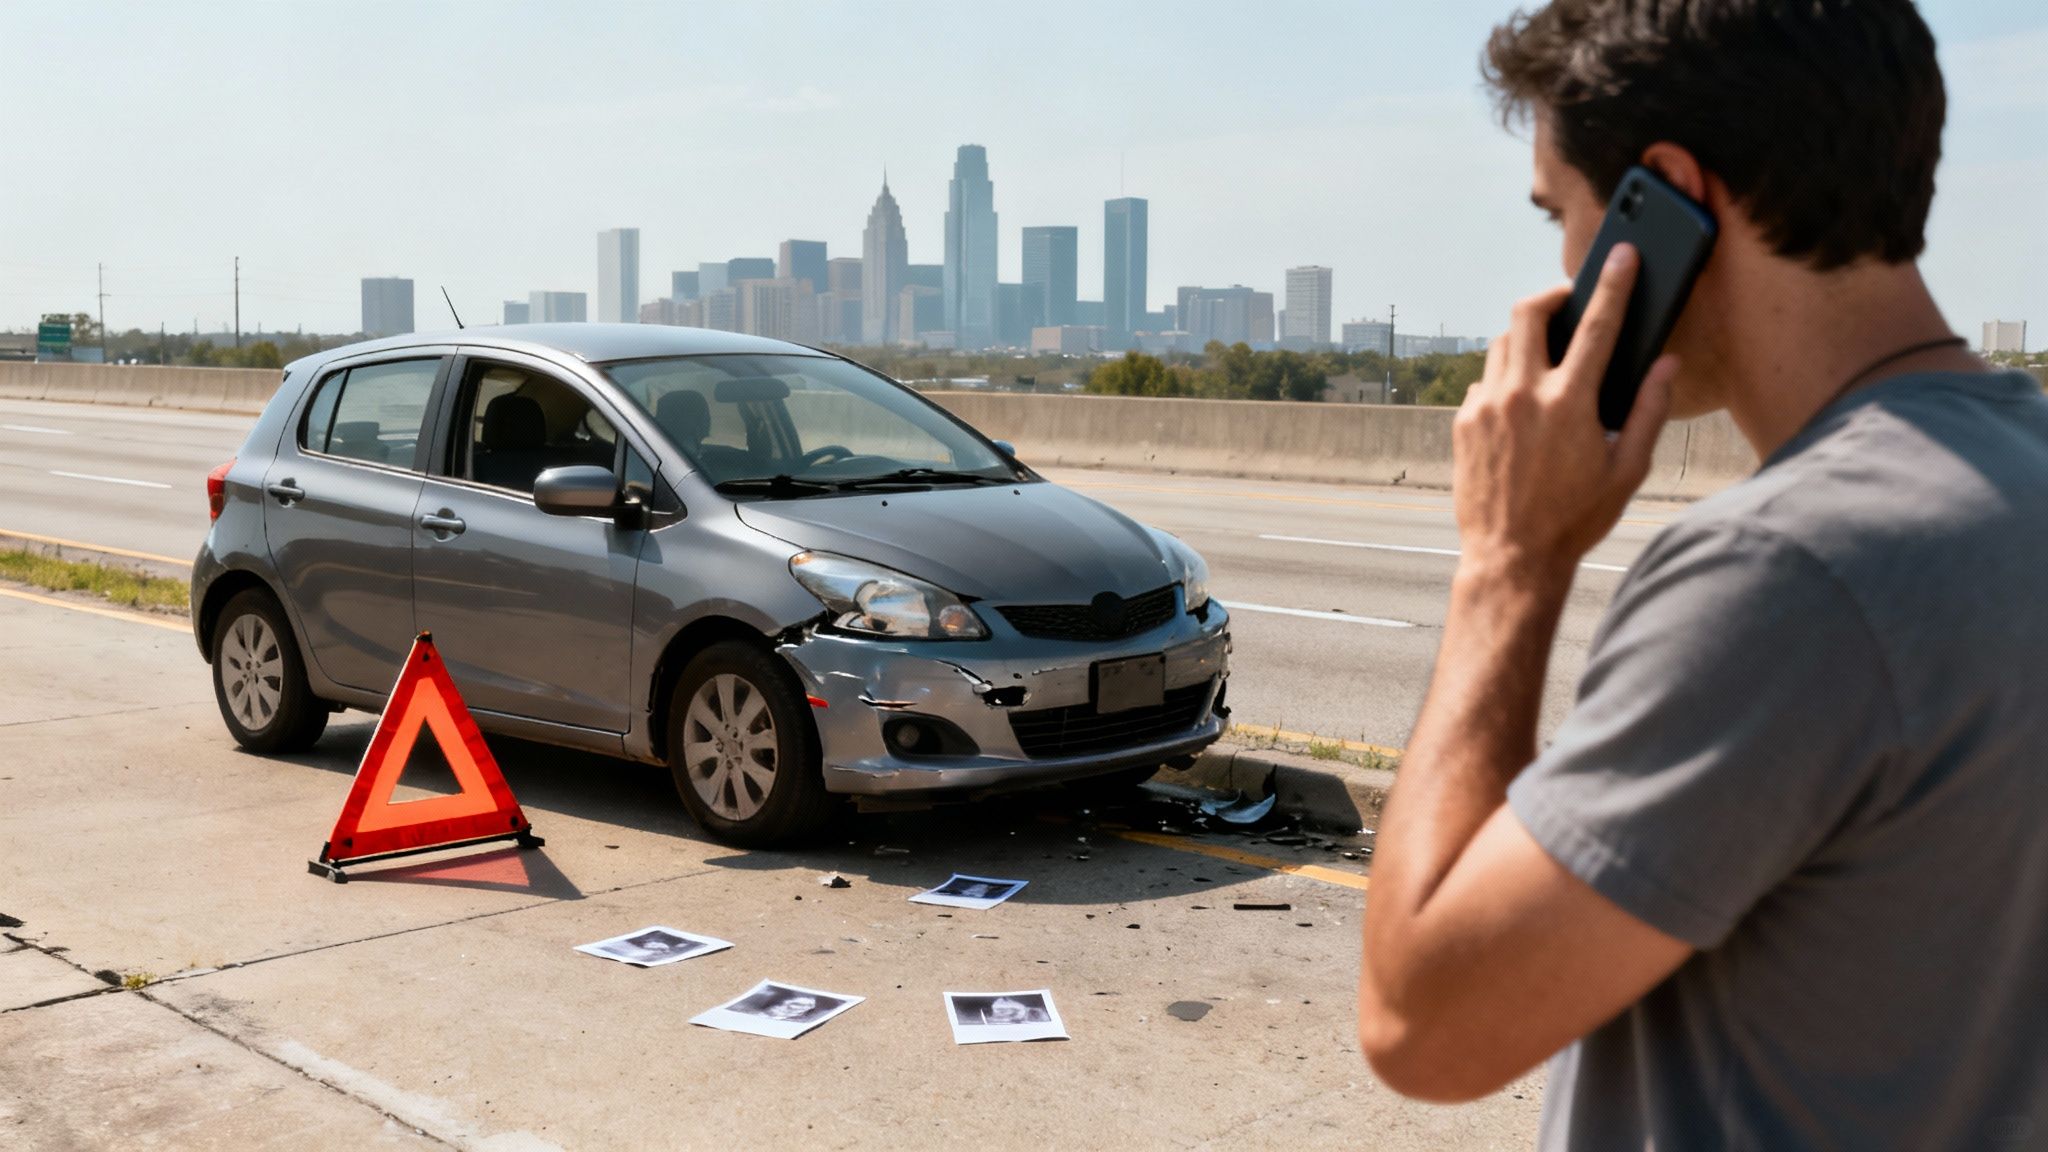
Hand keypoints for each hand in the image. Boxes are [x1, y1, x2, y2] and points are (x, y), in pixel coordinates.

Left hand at [1452, 244, 1676, 582]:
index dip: (1615, 283)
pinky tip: (1522, 403)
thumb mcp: (1627, 469)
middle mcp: (1521, 395)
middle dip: (1553, 296)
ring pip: (1500, 343)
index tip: (1625, 256)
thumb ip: (1649, 410)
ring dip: (1526, 337)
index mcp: (1569, 403)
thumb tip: (1667, 363)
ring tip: (1548, 355)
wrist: (1511, 558)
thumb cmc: (1575, 518)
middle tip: (1572, 303)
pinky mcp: (1462, 423)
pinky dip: (1504, 378)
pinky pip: (1483, 380)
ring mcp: (1485, 407)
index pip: (1597, 323)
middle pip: (1529, 312)